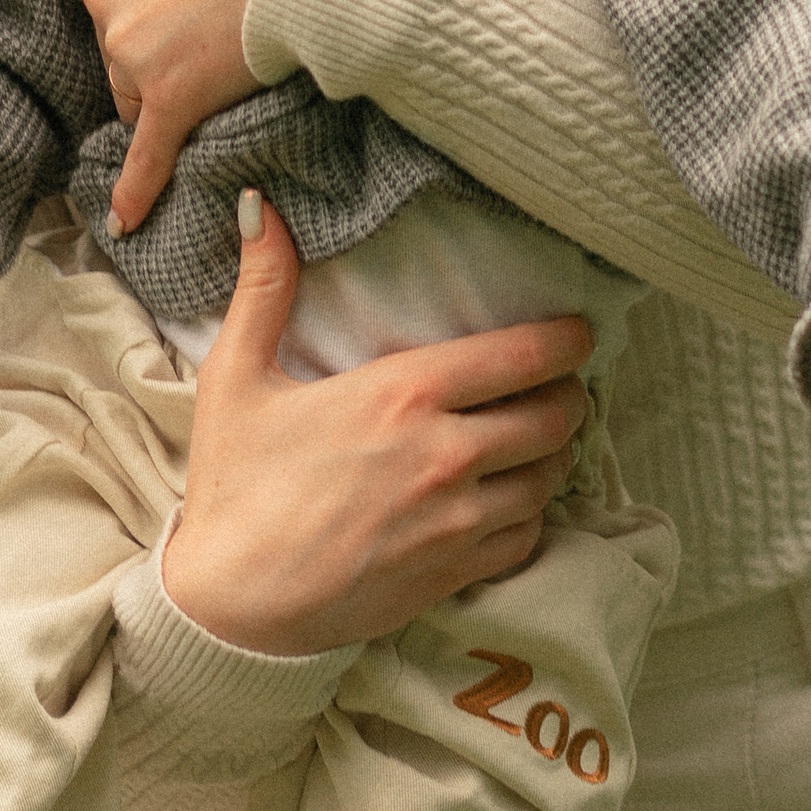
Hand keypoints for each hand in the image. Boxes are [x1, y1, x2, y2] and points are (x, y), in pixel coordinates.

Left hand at [77, 0, 308, 227]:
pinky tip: (126, 218)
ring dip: (168, 82)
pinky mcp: (170, 103)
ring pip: (135, 82)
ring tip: (225, 59)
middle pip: (123, 27)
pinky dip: (134, 188)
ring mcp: (134, 53)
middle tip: (225, 13)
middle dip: (162, 27)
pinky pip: (146, 156)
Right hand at [160, 197, 595, 653]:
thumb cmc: (236, 485)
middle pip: (554, 416)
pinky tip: (509, 498)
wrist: (233, 606)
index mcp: (402, 394)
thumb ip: (263, 287)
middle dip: (567, 395)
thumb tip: (259, 204)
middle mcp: (445, 455)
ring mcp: (457, 521)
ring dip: (552, 453)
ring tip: (536, 438)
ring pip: (549, 476)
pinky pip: (528, 534)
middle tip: (557, 385)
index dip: (566, 340)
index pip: (523, 356)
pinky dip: (530, 511)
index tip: (577, 332)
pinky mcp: (456, 573)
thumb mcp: (235, 377)